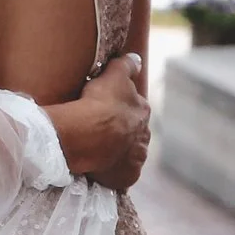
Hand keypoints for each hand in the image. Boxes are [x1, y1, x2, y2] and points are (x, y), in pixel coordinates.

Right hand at [58, 53, 149, 191]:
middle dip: (121, 133)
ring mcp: (136, 158)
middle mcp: (144, 136)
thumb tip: (137, 58)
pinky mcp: (126, 176)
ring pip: (127, 154)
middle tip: (99, 131)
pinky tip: (98, 168)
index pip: (135, 109)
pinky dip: (111, 171)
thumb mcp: (114, 75)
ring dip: (116, 153)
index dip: (120, 108)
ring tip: (95, 151)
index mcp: (143, 112)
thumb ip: (126, 65)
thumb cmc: (101, 102)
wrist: (89, 135)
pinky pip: (119, 174)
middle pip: (133, 133)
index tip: (105, 109)